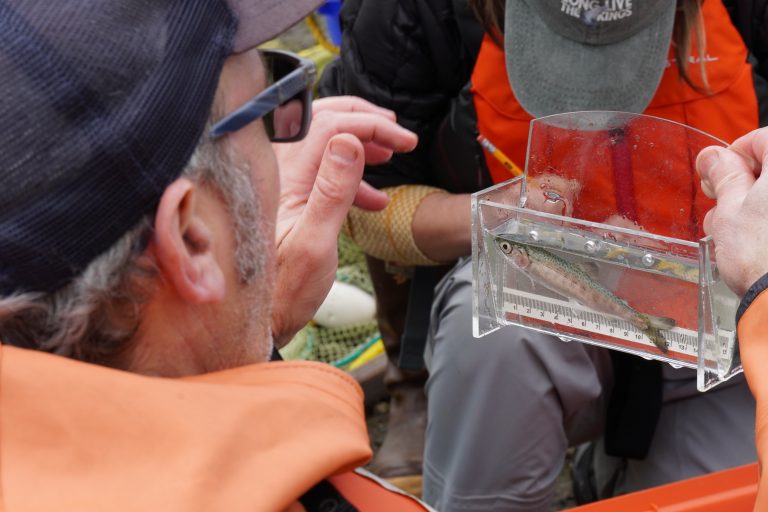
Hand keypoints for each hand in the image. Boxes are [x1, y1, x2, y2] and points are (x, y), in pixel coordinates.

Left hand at [270, 96, 417, 344]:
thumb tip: (350, 142)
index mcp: (283, 178)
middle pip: (321, 123)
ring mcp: (283, 186)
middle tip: (397, 135)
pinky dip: (351, 178)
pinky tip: (375, 199)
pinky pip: (321, 173)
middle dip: (363, 122)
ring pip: (322, 145)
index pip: (328, 126)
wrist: (258, 320)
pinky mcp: (289, 202)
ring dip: (358, 144)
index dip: (369, 126)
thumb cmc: (284, 291)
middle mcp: (278, 174)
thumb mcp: (315, 245)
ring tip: (389, 156)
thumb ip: (332, 192)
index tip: (403, 141)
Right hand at [697, 128, 767, 296]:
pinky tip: (757, 246)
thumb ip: (724, 175)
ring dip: (757, 211)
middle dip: (743, 189)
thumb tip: (714, 158)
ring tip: (735, 238)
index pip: (760, 140)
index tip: (715, 178)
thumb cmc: (764, 256)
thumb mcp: (730, 209)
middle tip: (722, 211)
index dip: (731, 159)